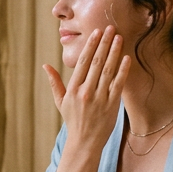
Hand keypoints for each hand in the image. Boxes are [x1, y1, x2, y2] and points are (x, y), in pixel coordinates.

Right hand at [44, 26, 130, 153]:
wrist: (84, 143)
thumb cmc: (73, 120)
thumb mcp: (60, 102)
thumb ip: (54, 82)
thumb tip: (46, 65)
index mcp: (73, 90)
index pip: (82, 62)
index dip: (90, 46)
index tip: (97, 33)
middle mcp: (86, 92)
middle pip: (96, 62)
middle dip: (104, 43)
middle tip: (111, 28)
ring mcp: (100, 98)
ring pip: (108, 70)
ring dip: (114, 52)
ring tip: (120, 37)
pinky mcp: (111, 105)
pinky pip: (118, 84)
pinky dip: (122, 70)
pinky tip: (126, 58)